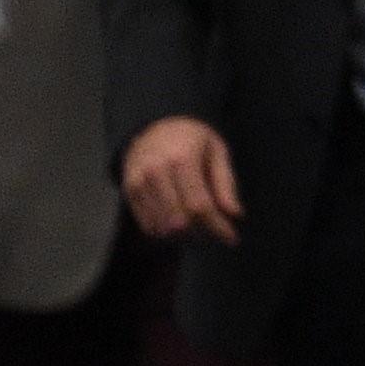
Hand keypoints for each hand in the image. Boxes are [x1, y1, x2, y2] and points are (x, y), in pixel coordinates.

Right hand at [119, 118, 242, 244]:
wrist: (153, 127)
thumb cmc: (192, 139)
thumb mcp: (217, 151)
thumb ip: (225, 183)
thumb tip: (235, 214)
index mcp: (182, 159)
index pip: (199, 206)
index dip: (217, 227)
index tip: (232, 238)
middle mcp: (156, 172)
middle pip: (180, 222)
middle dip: (202, 233)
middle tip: (216, 229)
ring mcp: (139, 183)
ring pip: (163, 228)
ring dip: (185, 236)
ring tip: (200, 226)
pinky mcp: (129, 192)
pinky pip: (148, 226)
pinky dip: (166, 232)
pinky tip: (180, 223)